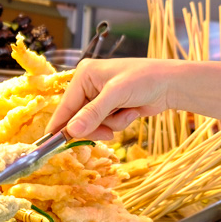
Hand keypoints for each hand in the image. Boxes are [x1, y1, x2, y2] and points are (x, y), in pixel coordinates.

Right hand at [45, 58, 178, 139]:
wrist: (170, 84)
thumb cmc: (144, 80)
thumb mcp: (116, 95)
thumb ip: (93, 113)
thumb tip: (71, 131)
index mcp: (83, 75)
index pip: (65, 106)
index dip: (60, 127)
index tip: (50, 146)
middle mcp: (87, 85)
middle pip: (78, 119)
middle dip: (96, 126)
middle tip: (107, 133)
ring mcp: (98, 98)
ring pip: (93, 125)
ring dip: (111, 124)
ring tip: (128, 113)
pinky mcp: (110, 107)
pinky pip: (105, 125)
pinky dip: (119, 123)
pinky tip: (132, 112)